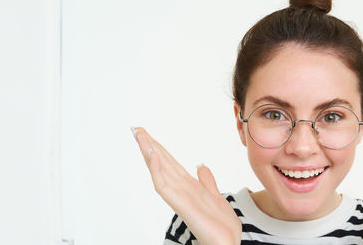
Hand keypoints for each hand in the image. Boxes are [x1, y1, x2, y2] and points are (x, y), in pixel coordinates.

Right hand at [131, 127, 241, 244]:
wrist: (227, 243)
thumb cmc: (221, 226)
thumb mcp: (216, 196)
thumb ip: (207, 181)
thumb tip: (200, 165)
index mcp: (189, 186)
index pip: (170, 163)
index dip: (159, 148)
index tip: (147, 133)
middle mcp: (182, 189)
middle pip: (162, 163)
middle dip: (149, 145)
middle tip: (136, 128)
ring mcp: (179, 196)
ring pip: (159, 170)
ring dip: (149, 152)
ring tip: (140, 135)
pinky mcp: (180, 205)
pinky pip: (164, 186)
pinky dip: (157, 170)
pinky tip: (152, 156)